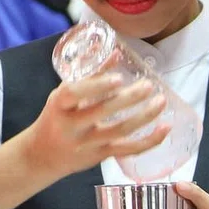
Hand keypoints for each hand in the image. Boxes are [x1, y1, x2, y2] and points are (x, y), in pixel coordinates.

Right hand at [19, 73, 169, 182]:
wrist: (43, 155)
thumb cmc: (56, 117)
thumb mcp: (63, 94)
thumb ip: (88, 75)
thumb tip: (116, 52)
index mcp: (59, 105)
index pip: (74, 93)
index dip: (96, 86)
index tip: (118, 78)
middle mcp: (72, 125)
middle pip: (103, 111)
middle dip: (129, 98)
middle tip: (149, 86)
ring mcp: (87, 143)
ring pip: (120, 131)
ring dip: (145, 116)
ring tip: (161, 101)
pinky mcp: (100, 155)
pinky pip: (128, 150)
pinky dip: (149, 140)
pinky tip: (165, 128)